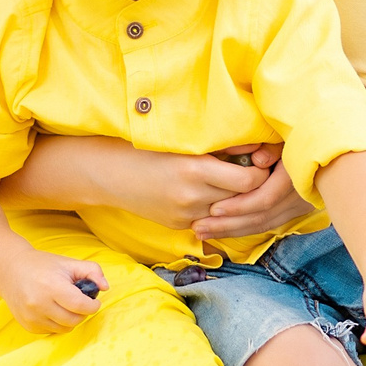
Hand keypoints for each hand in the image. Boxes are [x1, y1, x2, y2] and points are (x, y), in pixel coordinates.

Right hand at [2, 250, 108, 334]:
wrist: (11, 270)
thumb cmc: (44, 266)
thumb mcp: (69, 263)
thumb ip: (92, 271)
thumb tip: (105, 287)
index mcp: (51, 286)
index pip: (80, 305)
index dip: (93, 305)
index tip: (93, 301)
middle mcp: (39, 304)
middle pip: (74, 320)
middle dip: (83, 313)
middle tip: (79, 302)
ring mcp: (32, 317)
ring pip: (65, 328)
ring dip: (71, 319)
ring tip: (65, 304)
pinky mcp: (28, 325)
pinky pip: (52, 331)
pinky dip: (58, 323)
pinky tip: (53, 309)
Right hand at [70, 141, 275, 230]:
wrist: (106, 174)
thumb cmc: (144, 147)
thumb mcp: (183, 140)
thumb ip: (221, 145)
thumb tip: (257, 146)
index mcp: (194, 170)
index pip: (249, 180)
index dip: (259, 170)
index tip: (259, 158)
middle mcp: (192, 197)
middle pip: (243, 197)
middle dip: (252, 185)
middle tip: (253, 169)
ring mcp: (186, 215)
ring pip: (228, 211)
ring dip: (234, 198)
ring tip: (232, 179)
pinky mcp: (179, 225)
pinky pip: (210, 218)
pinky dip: (214, 206)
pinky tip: (208, 191)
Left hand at [191, 144, 314, 238]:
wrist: (321, 146)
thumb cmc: (295, 133)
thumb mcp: (282, 136)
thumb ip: (270, 147)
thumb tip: (259, 160)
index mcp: (297, 175)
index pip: (265, 198)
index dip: (239, 205)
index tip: (213, 209)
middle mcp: (302, 195)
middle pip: (261, 217)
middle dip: (228, 225)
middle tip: (199, 227)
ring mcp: (302, 205)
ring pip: (264, 225)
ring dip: (232, 230)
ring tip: (202, 233)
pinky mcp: (297, 210)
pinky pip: (268, 224)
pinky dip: (244, 228)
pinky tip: (222, 231)